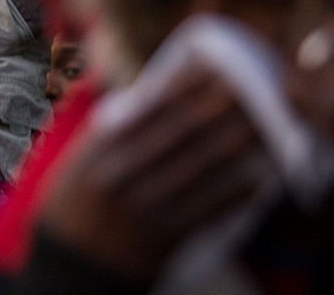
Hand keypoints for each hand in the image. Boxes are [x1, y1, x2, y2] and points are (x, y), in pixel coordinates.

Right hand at [40, 66, 261, 282]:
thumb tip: (143, 90)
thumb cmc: (74, 205)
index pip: (150, 107)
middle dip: (219, 106)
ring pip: (203, 166)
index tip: (212, 65)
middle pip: (183, 131)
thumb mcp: (78, 159)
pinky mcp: (166, 237)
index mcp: (100, 148)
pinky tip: (259, 177)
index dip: (185, 84)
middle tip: (250, 86)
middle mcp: (123, 172)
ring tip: (263, 124)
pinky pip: (210, 209)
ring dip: (238, 143)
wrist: (70, 267)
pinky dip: (236, 192)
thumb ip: (110, 127)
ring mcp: (147, 206)